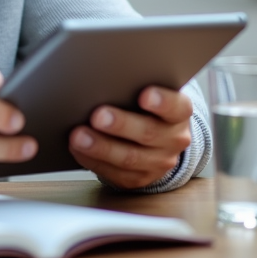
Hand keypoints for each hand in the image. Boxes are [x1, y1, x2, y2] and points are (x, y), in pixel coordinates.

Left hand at [68, 86, 191, 190]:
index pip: (177, 107)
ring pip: (129, 157)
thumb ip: (135, 86)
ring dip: (101, 147)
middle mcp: (174, 139)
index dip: (163, 102)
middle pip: (148, 133)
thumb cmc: (146, 107)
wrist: (158, 140)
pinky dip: (93, 160)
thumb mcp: (150, 95)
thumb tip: (104, 79)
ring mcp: (158, 162)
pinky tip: (77, 149)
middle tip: (98, 116)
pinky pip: (115, 172)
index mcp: (179, 113)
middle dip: (121, 124)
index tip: (145, 95)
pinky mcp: (139, 178)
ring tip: (79, 136)